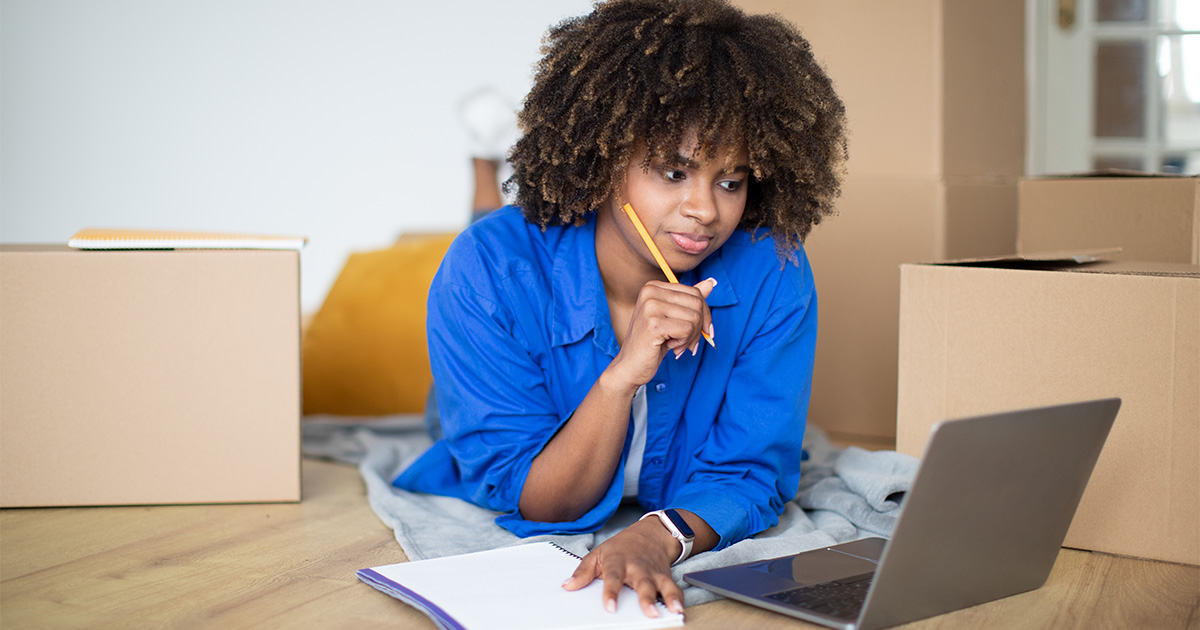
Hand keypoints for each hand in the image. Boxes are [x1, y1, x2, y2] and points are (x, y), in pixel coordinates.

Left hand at [561, 517, 684, 616]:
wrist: (650, 533)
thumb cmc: (621, 547)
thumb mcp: (598, 554)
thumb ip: (583, 571)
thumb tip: (567, 586)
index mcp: (618, 561)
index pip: (613, 577)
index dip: (611, 592)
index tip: (610, 607)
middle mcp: (638, 567)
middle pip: (643, 583)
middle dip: (646, 598)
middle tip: (649, 612)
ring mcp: (654, 572)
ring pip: (662, 585)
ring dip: (669, 598)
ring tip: (673, 611)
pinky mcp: (665, 576)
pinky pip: (674, 588)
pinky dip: (679, 598)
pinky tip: (681, 610)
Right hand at [608, 277, 716, 388]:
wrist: (630, 366)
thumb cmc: (652, 343)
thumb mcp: (673, 318)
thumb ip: (690, 300)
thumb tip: (711, 282)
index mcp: (653, 287)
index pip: (695, 293)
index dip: (703, 315)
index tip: (696, 332)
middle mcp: (650, 292)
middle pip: (697, 304)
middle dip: (699, 327)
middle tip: (686, 342)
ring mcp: (650, 307)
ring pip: (694, 317)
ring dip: (690, 337)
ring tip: (675, 345)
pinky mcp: (653, 324)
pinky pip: (687, 330)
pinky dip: (684, 343)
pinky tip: (670, 347)